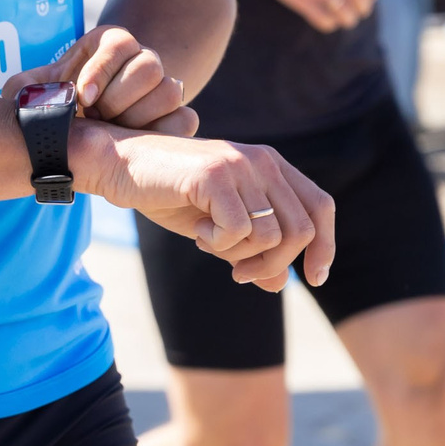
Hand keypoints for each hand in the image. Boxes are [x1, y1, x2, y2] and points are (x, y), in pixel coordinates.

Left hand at [12, 24, 193, 134]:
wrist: (88, 123)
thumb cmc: (61, 100)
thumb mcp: (39, 89)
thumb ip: (26, 87)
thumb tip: (26, 96)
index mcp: (111, 45)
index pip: (120, 43)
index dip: (101, 70)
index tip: (81, 97)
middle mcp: (143, 60)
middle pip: (149, 67)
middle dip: (118, 99)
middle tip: (95, 118)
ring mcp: (163, 88)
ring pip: (170, 92)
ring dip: (138, 118)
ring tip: (111, 132)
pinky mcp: (176, 116)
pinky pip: (185, 119)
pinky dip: (163, 134)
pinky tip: (133, 145)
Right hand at [71, 120, 334, 290]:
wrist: (120, 165)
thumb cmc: (168, 195)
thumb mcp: (218, 229)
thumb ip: (252, 252)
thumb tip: (281, 285)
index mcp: (271, 165)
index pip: (320, 207)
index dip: (325, 246)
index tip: (314, 278)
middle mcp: (263, 160)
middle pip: (300, 230)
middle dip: (274, 265)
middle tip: (239, 275)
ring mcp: (240, 165)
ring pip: (271, 236)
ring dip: (239, 255)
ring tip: (209, 243)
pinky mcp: (215, 176)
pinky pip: (238, 231)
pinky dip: (217, 244)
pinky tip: (197, 232)